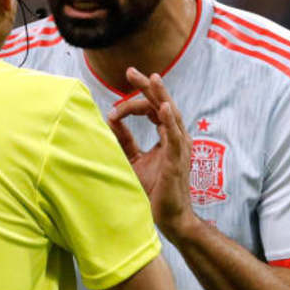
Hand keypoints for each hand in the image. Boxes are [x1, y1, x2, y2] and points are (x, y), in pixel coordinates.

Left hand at [106, 68, 198, 241]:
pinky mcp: (178, 161)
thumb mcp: (133, 160)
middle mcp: (176, 139)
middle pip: (163, 105)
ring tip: (153, 78)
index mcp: (167, 137)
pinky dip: (169, 121)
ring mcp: (180, 149)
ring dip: (161, 96)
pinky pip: (175, 138)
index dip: (133, 104)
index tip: (113, 111)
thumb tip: (110, 119)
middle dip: (148, 87)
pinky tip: (163, 107)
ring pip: (172, 115)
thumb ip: (124, 140)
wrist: (168, 218)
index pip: (153, 109)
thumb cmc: (155, 191)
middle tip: (131, 71)